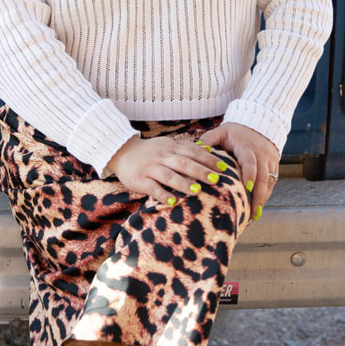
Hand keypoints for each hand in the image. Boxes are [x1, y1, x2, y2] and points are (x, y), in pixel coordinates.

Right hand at [106, 135, 226, 204]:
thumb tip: (208, 151)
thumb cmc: (149, 150)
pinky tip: (173, 201)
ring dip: (184, 184)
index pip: (193, 152)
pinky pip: (153, 188)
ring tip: (197, 191)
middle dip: (201, 171)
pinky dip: (163, 194)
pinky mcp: (140, 180)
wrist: (121, 151)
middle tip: (216, 180)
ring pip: (169, 175)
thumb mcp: (167, 144)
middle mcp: (161, 156)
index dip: (208, 159)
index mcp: (170, 147)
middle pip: (184, 163)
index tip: (223, 167)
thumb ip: (185, 148)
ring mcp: (150, 168)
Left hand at [197, 122, 279, 218]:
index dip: (249, 174)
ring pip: (268, 181)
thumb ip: (208, 139)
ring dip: (263, 198)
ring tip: (255, 215)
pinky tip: (258, 208)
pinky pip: (272, 182)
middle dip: (258, 195)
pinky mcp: (274, 166)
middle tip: (252, 212)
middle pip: (262, 176)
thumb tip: (197, 150)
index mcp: (247, 146)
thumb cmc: (235, 132)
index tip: (247, 188)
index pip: (250, 161)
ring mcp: (270, 160)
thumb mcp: (221, 132)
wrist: (258, 124)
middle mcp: (261, 154)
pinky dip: (266, 195)